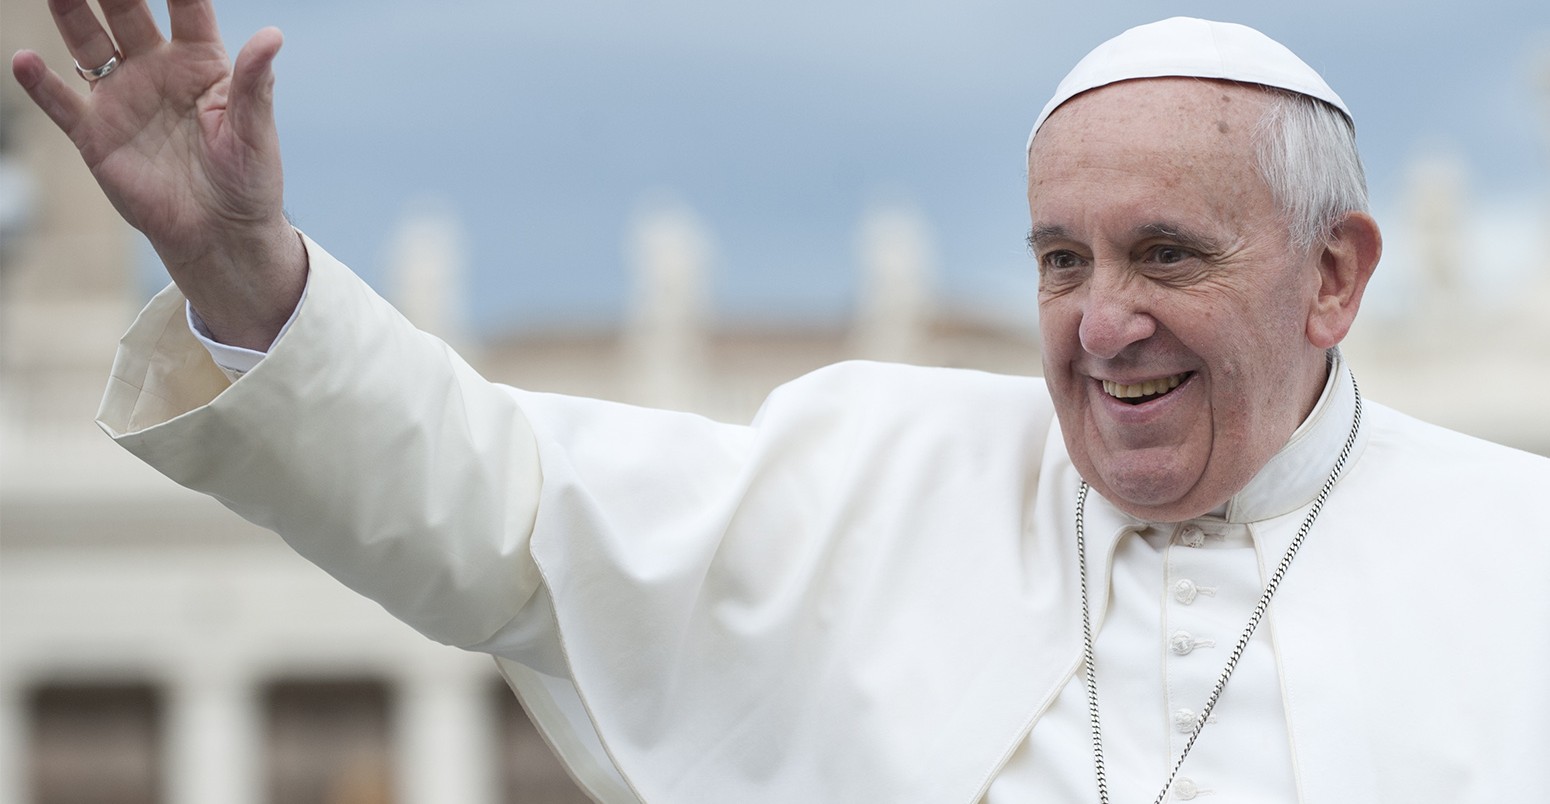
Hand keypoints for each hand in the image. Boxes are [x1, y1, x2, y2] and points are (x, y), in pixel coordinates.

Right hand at [12, 0, 305, 349]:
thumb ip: (255, 83)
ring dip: (70, 14)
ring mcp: (123, 98)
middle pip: (126, 11)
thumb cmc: (247, 181)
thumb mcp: (254, 131)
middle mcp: (157, 69)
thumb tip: (273, 35)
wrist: (221, 234)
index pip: (185, 6)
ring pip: (88, 43)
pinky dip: (41, 85)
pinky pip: (62, 103)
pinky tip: (25, 61)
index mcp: (201, 62)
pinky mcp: (97, 134)